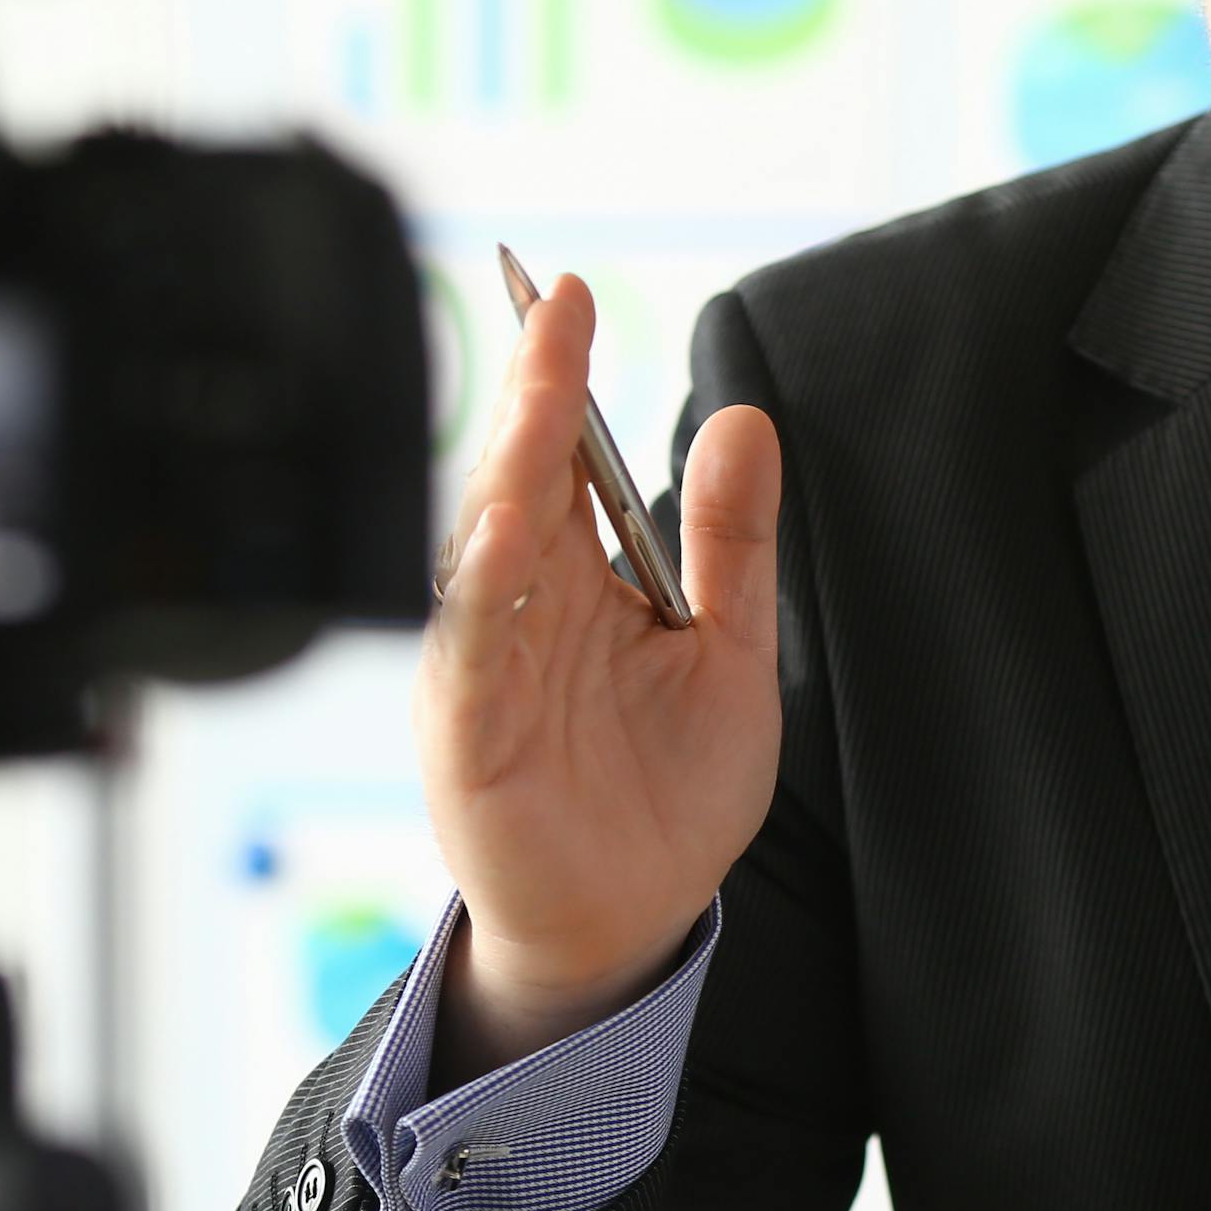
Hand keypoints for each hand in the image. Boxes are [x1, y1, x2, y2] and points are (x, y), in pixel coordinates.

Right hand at [413, 274, 787, 1085]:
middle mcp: (521, 611)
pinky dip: (482, 597)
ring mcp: (486, 672)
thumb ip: (732, 541)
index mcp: (577, 580)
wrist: (638, 918)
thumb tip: (741, 418)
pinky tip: (506, 537)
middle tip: (553, 306)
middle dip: (530, 394)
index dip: (557, 376)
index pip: (561, 456)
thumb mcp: (728, 649)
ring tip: (534, 400)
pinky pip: (468, 656)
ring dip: (504, 474)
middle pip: (516, 482)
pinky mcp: (470, 740)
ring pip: (483, 554)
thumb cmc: (669, 788)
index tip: (569, 291)